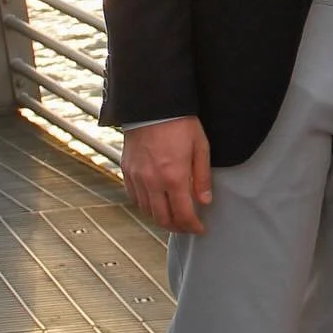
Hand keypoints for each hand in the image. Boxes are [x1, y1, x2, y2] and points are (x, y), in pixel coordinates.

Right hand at [121, 116, 211, 233]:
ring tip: (174, 216)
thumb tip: (204, 201)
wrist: (152, 104)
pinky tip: (156, 202)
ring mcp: (137, 177)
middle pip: (163, 219)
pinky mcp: (127, 170)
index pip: (183, 214)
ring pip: (147, 211)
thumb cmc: (179, 121)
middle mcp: (152, 181)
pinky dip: (145, 205)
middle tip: (188, 227)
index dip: (193, 226)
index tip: (200, 228)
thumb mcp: (200, 146)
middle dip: (177, 227)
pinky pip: (134, 197)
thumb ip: (202, 177)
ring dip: (161, 218)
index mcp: (173, 176)